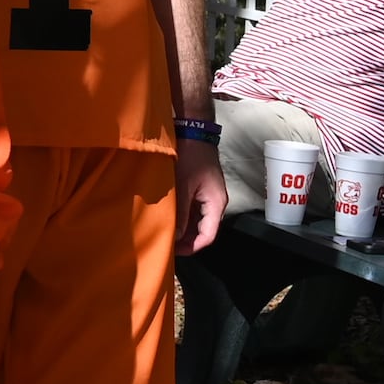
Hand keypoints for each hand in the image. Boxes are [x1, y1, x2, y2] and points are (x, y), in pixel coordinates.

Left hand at [173, 135, 226, 253]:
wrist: (194, 132)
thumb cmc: (190, 157)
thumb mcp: (183, 187)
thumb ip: (181, 214)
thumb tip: (177, 237)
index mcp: (216, 204)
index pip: (208, 236)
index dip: (192, 247)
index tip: (174, 251)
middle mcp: (216, 203)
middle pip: (204, 231)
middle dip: (187, 241)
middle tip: (167, 245)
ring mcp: (210, 196)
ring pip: (199, 222)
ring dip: (184, 230)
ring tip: (166, 234)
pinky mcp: (202, 190)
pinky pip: (195, 211)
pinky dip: (184, 218)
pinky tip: (170, 220)